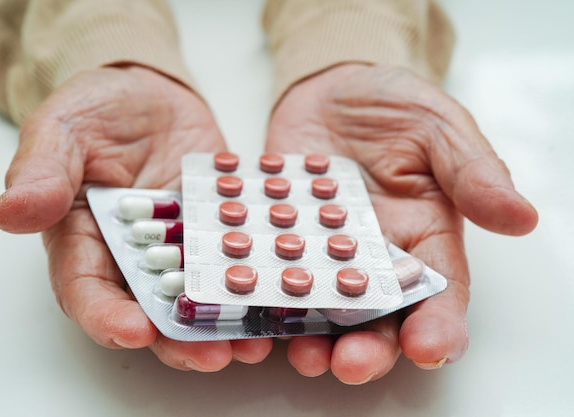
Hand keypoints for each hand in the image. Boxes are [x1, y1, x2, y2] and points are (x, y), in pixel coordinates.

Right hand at [0, 65, 271, 370]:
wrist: (151, 94)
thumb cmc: (98, 108)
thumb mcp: (63, 128)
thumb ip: (42, 170)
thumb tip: (11, 212)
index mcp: (84, 240)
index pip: (87, 290)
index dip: (107, 316)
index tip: (133, 331)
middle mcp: (133, 256)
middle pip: (150, 311)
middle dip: (179, 339)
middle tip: (212, 355)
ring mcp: (179, 248)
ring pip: (198, 297)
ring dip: (223, 324)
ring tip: (254, 341)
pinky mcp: (216, 234)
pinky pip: (234, 262)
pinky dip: (253, 281)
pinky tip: (278, 296)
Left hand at [266, 64, 537, 383]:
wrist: (330, 87)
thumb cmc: (394, 105)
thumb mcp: (439, 127)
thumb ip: (473, 171)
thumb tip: (521, 216)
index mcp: (423, 237)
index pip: (440, 292)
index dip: (439, 324)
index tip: (429, 348)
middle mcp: (374, 257)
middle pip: (378, 316)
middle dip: (368, 346)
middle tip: (351, 364)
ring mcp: (322, 252)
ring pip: (321, 309)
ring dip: (312, 336)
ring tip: (302, 353)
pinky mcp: (280, 239)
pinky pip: (270, 273)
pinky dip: (262, 295)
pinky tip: (251, 309)